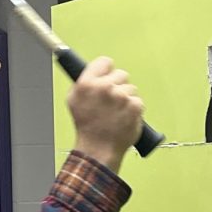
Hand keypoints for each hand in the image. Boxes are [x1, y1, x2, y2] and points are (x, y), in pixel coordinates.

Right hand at [68, 57, 144, 172]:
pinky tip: (124, 118)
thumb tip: (91, 68)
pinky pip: (138, 100)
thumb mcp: (74, 100)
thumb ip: (84, 82)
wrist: (99, 150)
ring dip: (126, 99)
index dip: (107, 71)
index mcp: (87, 83)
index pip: (105, 62)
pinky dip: (134, 109)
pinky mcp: (134, 106)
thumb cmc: (87, 127)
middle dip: (118, 86)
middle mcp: (104, 87)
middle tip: (111, 103)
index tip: (107, 80)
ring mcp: (121, 96)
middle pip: (121, 74)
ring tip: (116, 113)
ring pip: (131, 88)